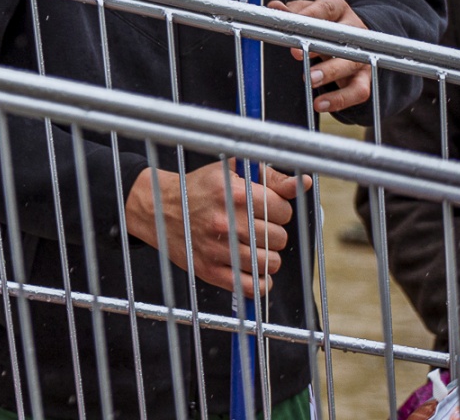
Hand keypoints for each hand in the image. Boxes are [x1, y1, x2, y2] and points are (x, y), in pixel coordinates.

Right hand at [126, 159, 308, 297]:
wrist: (158, 207)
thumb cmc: (199, 188)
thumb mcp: (230, 172)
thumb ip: (270, 178)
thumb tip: (301, 183)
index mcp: (232, 192)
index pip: (282, 210)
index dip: (278, 210)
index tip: (266, 210)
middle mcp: (224, 221)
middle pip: (278, 237)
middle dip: (273, 233)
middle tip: (256, 228)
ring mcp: (216, 248)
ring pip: (270, 263)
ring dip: (268, 257)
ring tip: (255, 247)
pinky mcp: (208, 270)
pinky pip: (251, 287)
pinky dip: (260, 283)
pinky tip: (254, 271)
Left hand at [268, 0, 372, 112]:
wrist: (350, 37)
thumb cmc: (323, 23)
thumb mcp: (307, 12)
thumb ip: (292, 12)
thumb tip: (275, 8)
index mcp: (338, 9)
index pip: (326, 9)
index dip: (310, 15)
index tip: (294, 25)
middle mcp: (354, 30)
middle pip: (341, 37)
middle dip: (319, 46)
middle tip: (296, 54)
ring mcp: (362, 54)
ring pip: (352, 64)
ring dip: (330, 73)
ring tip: (310, 81)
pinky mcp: (364, 76)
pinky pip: (358, 90)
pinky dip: (340, 99)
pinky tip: (321, 104)